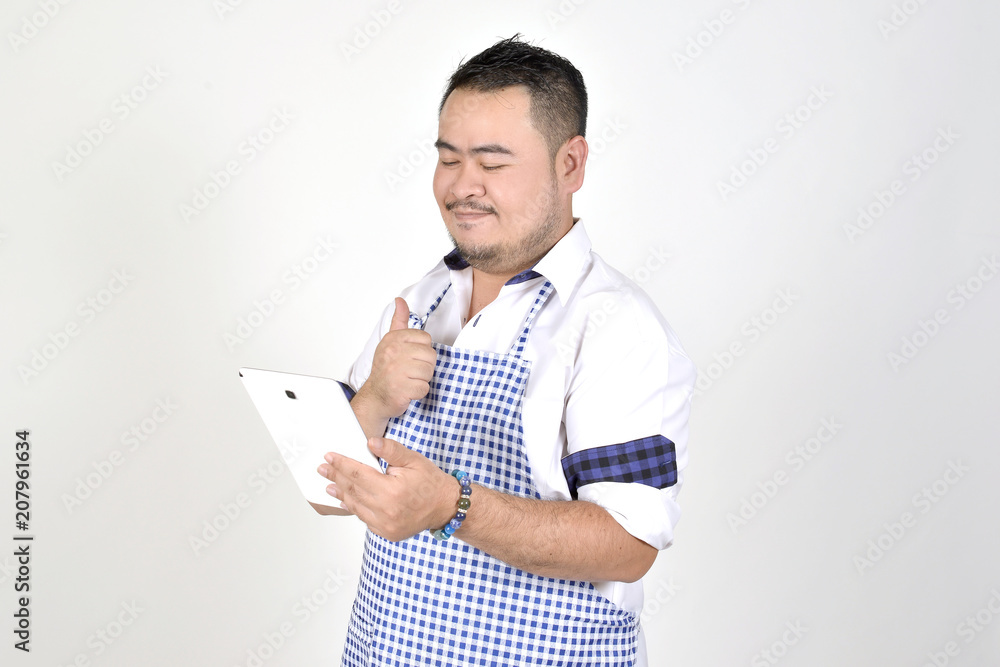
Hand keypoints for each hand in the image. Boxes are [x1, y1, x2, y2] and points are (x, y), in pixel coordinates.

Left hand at [317, 437, 457, 541]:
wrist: (445, 507)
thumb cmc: (431, 483)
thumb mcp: (414, 460)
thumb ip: (391, 451)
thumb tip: (371, 443)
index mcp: (392, 491)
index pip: (359, 475)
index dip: (342, 465)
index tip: (330, 458)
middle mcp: (387, 511)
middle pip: (353, 491)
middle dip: (336, 477)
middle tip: (323, 469)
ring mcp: (386, 525)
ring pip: (356, 507)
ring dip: (341, 494)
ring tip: (330, 485)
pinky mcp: (387, 533)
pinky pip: (365, 519)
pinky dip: (354, 508)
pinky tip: (347, 500)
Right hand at [355, 298, 435, 422]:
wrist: (375, 397)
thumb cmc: (385, 371)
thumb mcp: (390, 342)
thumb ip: (398, 320)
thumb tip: (400, 300)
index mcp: (393, 339)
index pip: (425, 339)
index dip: (422, 350)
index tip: (410, 357)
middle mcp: (394, 353)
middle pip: (430, 356)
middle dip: (424, 366)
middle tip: (410, 371)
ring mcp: (396, 371)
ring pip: (429, 372)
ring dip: (422, 379)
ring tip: (409, 380)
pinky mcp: (401, 389)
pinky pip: (424, 388)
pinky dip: (419, 392)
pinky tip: (408, 390)